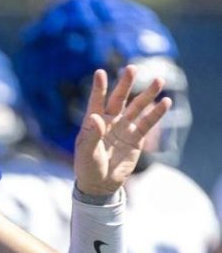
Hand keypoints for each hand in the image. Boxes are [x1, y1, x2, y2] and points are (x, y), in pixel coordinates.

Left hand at [74, 65, 170, 195]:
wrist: (101, 183)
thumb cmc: (88, 166)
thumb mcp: (86, 152)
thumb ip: (91, 135)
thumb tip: (96, 117)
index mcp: (93, 121)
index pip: (96, 101)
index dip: (99, 87)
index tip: (100, 72)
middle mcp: (109, 120)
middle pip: (119, 99)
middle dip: (125, 84)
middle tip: (132, 68)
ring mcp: (124, 127)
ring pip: (137, 107)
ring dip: (147, 95)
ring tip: (159, 80)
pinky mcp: (136, 137)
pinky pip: (147, 123)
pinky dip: (157, 113)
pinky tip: (165, 102)